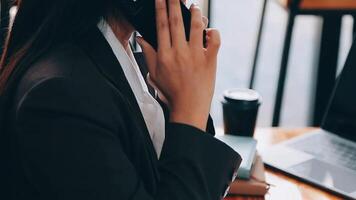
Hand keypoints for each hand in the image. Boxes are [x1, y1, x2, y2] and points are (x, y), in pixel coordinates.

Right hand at [137, 0, 220, 130]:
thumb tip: (141, 39)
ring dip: (196, 13)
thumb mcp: (154, 74)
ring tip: (194, 6)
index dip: (161, 9)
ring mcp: (196, 55)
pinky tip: (209, 30)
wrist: (189, 107)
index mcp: (165, 55)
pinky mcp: (210, 60)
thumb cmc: (171, 92)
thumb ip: (148, 54)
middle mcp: (180, 52)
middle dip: (175, 3)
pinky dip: (214, 32)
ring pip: (196, 27)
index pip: (161, 26)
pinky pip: (215, 40)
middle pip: (176, 22)